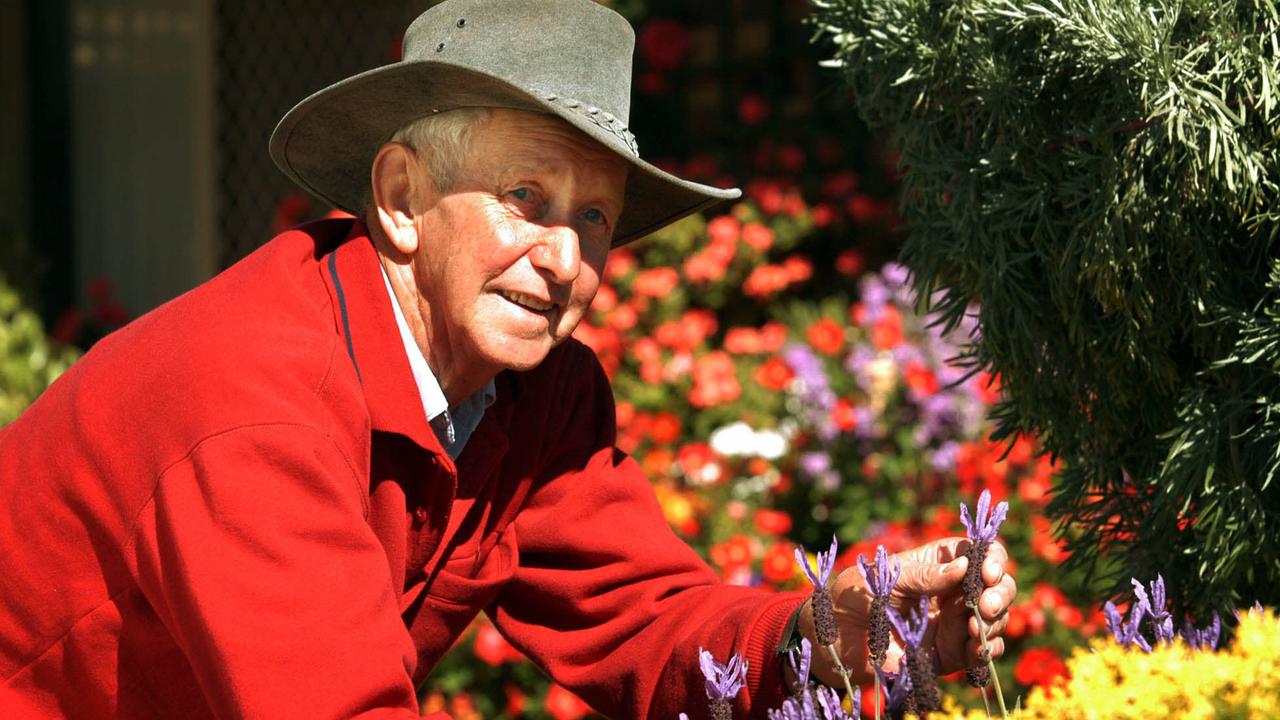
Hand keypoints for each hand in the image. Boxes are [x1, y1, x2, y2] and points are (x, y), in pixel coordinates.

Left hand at [797, 537, 1015, 686]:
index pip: (979, 552)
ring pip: (996, 618)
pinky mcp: (952, 653)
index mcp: (938, 562)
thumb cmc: (852, 596)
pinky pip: (983, 651)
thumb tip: (965, 566)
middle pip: (997, 585)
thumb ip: (923, 576)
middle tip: (984, 606)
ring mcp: (955, 622)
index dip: (992, 558)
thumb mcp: (884, 578)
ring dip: (995, 622)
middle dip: (1001, 593)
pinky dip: (987, 650)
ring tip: (972, 629)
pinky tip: (975, 650)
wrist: (832, 640)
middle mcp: (952, 590)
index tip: (988, 572)